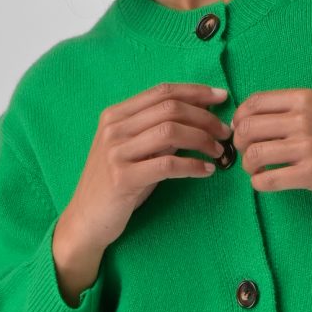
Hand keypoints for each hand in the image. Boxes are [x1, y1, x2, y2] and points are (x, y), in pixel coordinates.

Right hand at [52, 81, 230, 296]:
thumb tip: (198, 117)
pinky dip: (193, 166)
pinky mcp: (123, 179)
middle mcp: (114, 129)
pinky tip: (206, 171)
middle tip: (225, 131)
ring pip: (170, 132)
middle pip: (170, 108)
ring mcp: (116, 153)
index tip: (222, 97)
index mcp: (116, 115)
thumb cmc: (116, 185)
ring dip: (202, 139)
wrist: (86, 219)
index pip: (162, 92)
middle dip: (205, 117)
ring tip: (218, 151)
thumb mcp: (134, 151)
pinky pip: (168, 165)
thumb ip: (158, 132)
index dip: (195, 91)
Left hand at [228, 88, 311, 210]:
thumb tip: (253, 121)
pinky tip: (266, 183)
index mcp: (305, 99)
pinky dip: (259, 184)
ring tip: (257, 170)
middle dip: (239, 144)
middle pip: (247, 128)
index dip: (239, 119)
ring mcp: (308, 147)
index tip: (241, 131)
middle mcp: (303, 119)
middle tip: (247, 153)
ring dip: (248, 166)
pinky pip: (268, 180)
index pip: (254, 102)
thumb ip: (293, 111)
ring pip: (254, 154)